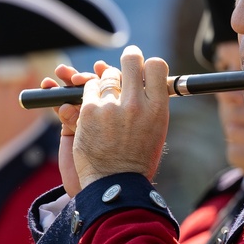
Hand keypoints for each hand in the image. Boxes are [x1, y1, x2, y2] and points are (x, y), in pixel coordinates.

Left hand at [45, 46, 169, 194]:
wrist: (114, 186)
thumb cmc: (136, 161)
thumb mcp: (155, 131)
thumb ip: (150, 105)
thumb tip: (143, 81)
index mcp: (157, 108)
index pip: (156, 66)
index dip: (147, 64)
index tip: (142, 66)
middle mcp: (136, 103)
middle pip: (130, 61)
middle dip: (127, 58)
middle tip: (126, 60)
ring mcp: (111, 106)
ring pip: (105, 76)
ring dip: (104, 84)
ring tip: (105, 102)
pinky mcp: (89, 111)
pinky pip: (86, 90)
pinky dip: (86, 96)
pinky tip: (90, 110)